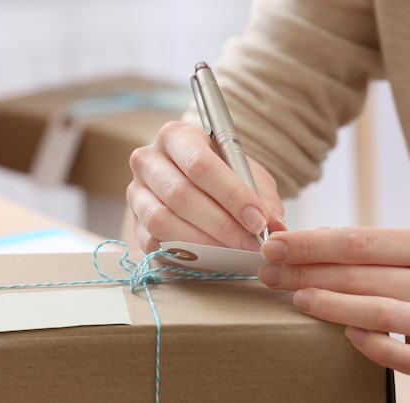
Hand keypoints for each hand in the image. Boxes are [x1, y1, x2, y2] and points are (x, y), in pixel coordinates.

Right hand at [126, 121, 284, 252]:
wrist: (193, 188)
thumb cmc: (222, 176)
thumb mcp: (247, 176)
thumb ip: (262, 198)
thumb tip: (275, 228)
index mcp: (176, 136)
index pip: (200, 165)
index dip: (232, 195)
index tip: (259, 221)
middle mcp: (148, 161)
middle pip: (180, 194)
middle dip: (221, 224)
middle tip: (252, 245)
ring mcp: (136, 193)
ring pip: (163, 221)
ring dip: (203, 242)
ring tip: (235, 254)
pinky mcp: (134, 224)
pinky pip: (155, 243)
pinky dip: (185, 254)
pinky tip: (213, 258)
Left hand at [259, 227, 409, 391]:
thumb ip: (361, 244)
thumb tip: (299, 238)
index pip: (360, 242)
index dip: (310, 244)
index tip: (273, 246)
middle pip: (362, 276)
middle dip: (306, 273)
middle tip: (269, 273)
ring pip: (379, 313)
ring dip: (329, 305)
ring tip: (295, 297)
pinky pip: (405, 359)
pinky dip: (373, 347)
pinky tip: (345, 335)